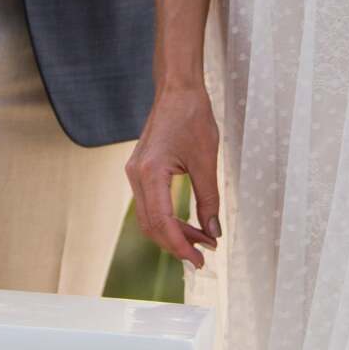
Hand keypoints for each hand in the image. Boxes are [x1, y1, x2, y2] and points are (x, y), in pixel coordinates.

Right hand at [126, 84, 221, 272]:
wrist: (177, 90)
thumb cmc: (192, 117)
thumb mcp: (206, 160)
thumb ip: (209, 199)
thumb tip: (213, 231)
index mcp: (150, 173)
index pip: (161, 222)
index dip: (180, 245)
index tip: (198, 260)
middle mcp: (136, 175)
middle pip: (151, 225)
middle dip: (177, 243)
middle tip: (205, 253)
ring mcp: (135, 173)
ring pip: (149, 217)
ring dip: (174, 232)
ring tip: (203, 239)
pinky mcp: (140, 171)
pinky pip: (150, 203)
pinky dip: (168, 218)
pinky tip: (190, 224)